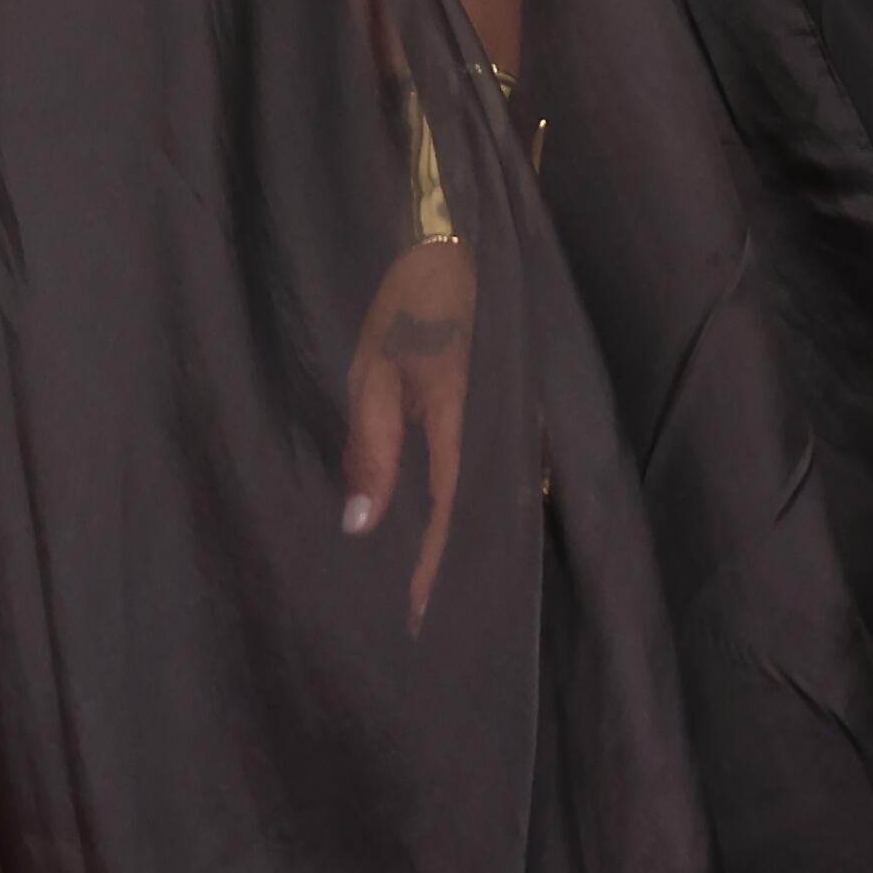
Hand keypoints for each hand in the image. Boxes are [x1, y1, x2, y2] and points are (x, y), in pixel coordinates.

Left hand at [341, 238, 475, 633]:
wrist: (463, 250)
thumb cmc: (412, 305)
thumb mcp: (375, 369)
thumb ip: (371, 446)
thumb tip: (359, 526)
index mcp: (464, 423)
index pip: (450, 517)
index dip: (431, 572)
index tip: (414, 621)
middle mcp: (501, 434)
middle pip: (479, 522)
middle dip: (452, 572)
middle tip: (420, 623)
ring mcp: (513, 426)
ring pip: (489, 503)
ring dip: (462, 542)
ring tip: (430, 590)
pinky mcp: (511, 417)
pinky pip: (491, 476)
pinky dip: (470, 508)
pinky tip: (444, 529)